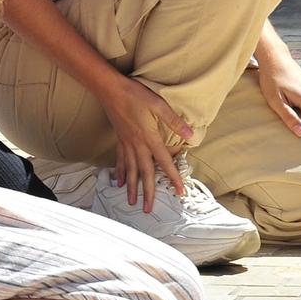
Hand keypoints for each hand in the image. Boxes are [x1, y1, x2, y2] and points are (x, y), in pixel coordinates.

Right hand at [99, 75, 193, 214]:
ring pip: (130, 170)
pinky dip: (121, 172)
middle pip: (144, 173)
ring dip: (131, 188)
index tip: (179, 192)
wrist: (110, 89)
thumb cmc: (135, 94)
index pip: (164, 162)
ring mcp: (126, 144)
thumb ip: (174, 121)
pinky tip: (119, 182)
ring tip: (131, 202)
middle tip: (148, 210)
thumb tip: (190, 135)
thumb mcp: (158, 105)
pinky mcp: (119, 140)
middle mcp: (137, 145)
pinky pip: (121, 160)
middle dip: (147, 193)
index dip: (173, 177)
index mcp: (149, 137)